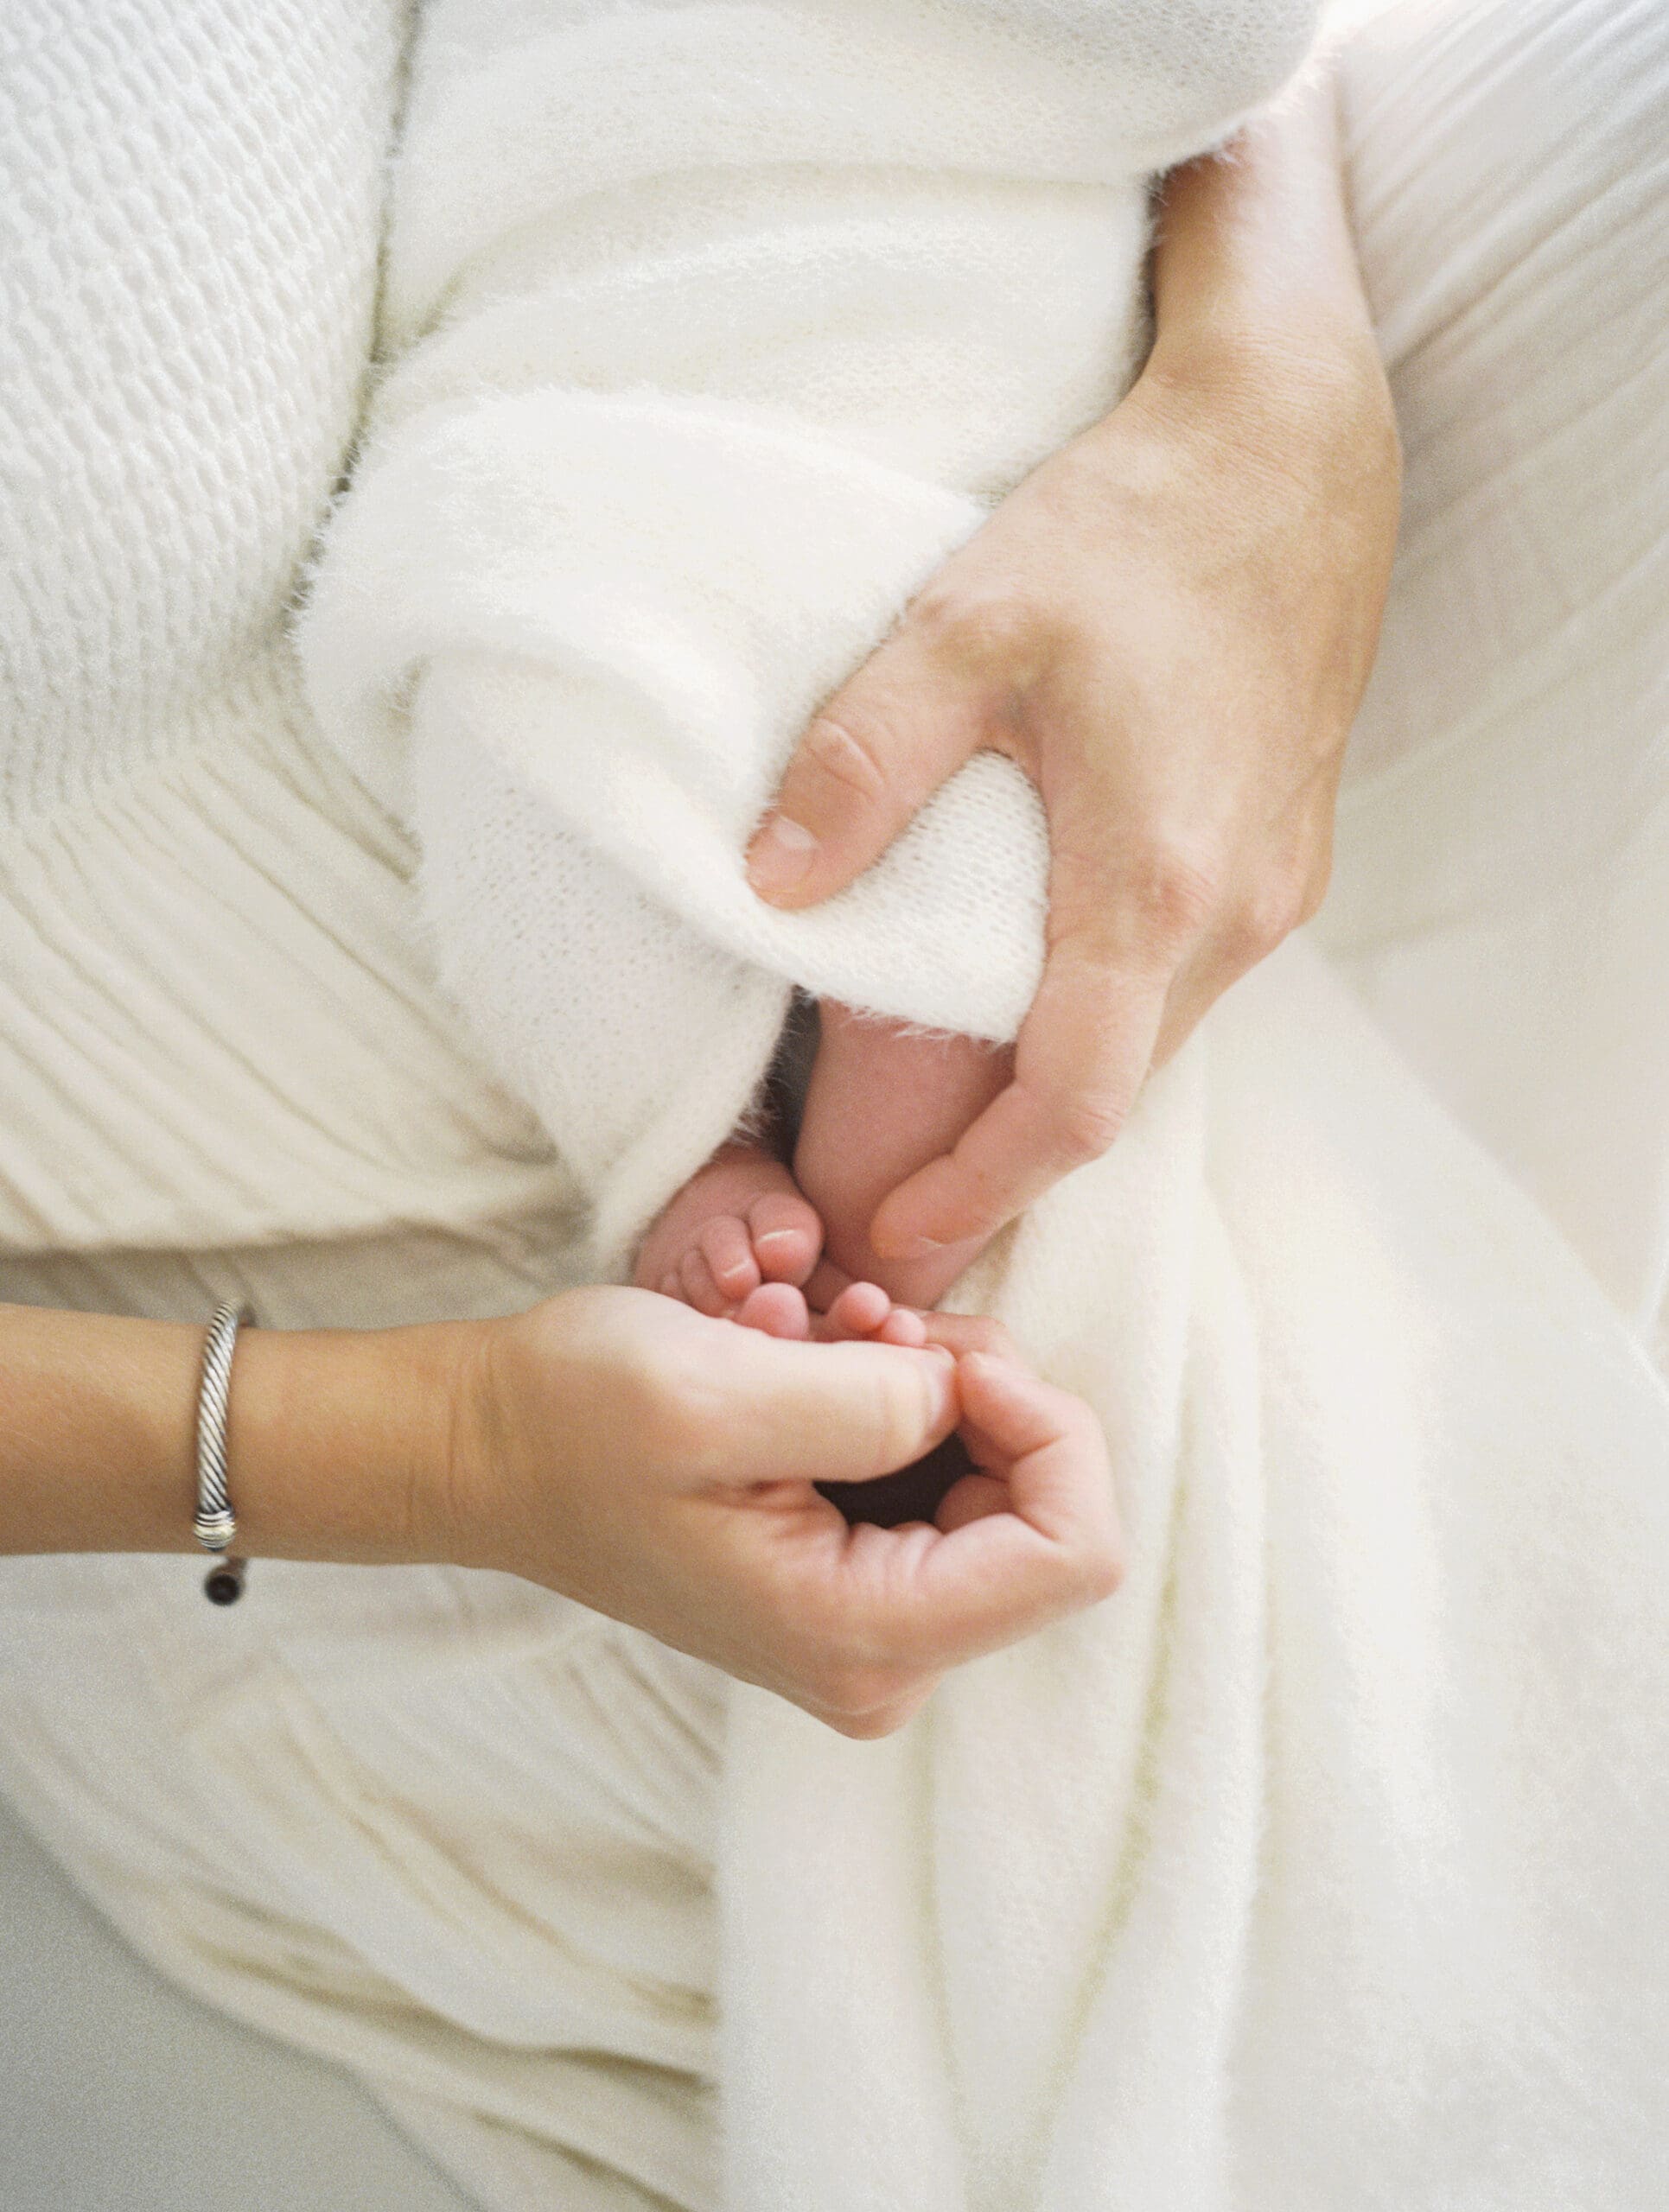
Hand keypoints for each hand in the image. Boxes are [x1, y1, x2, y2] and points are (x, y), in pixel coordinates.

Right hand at [442, 1290, 1121, 1736]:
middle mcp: (886, 1660)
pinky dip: (906, 1405)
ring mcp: (874, 1628)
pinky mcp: (858, 1583)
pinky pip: (945, 1485)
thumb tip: (968, 1399)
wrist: (484, 1448)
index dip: (1044, 1424)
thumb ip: (872, 1402)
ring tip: (829, 1334)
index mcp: (862, 1636)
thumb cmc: (575, 1417)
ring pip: (1001, 1489)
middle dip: (980, 1392)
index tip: (939, 1349)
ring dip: (935, 1387)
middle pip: (1047, 1514)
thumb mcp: (718, 1387)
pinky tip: (824, 1361)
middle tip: (873, 1325)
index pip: (1074, 1550)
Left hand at [746, 74, 1399, 1257]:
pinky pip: (1179, 995)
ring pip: (1148, 1053)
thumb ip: (860, 763)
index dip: (977, 1195)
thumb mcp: (966, 622)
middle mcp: (1234, 918)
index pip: (1067, 1109)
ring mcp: (1272, 896)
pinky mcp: (1279, 862)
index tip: (895, 1243)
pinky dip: (1097, 1038)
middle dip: (1001, 1178)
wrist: (1291, 451)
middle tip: (891, 1222)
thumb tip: (768, 885)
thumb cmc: (1135, 529)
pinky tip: (1031, 1025)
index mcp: (1154, 884)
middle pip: (1108, 1103)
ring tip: (946, 1146)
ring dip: (1049, 1111)